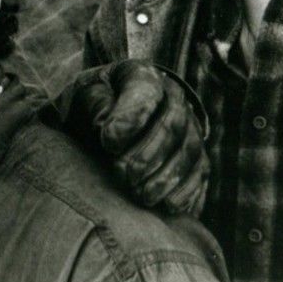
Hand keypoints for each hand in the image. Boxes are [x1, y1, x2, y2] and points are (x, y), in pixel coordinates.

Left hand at [61, 61, 208, 215]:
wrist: (103, 121)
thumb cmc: (90, 108)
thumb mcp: (82, 97)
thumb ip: (93, 104)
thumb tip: (107, 125)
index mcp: (141, 75)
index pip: (146, 91)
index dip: (131, 117)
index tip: (108, 142)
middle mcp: (173, 97)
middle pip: (173, 124)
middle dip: (149, 153)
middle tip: (123, 175)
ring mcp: (189, 127)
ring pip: (190, 151)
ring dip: (167, 177)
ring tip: (141, 195)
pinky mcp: (195, 157)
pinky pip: (200, 174)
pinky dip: (187, 191)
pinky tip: (168, 206)